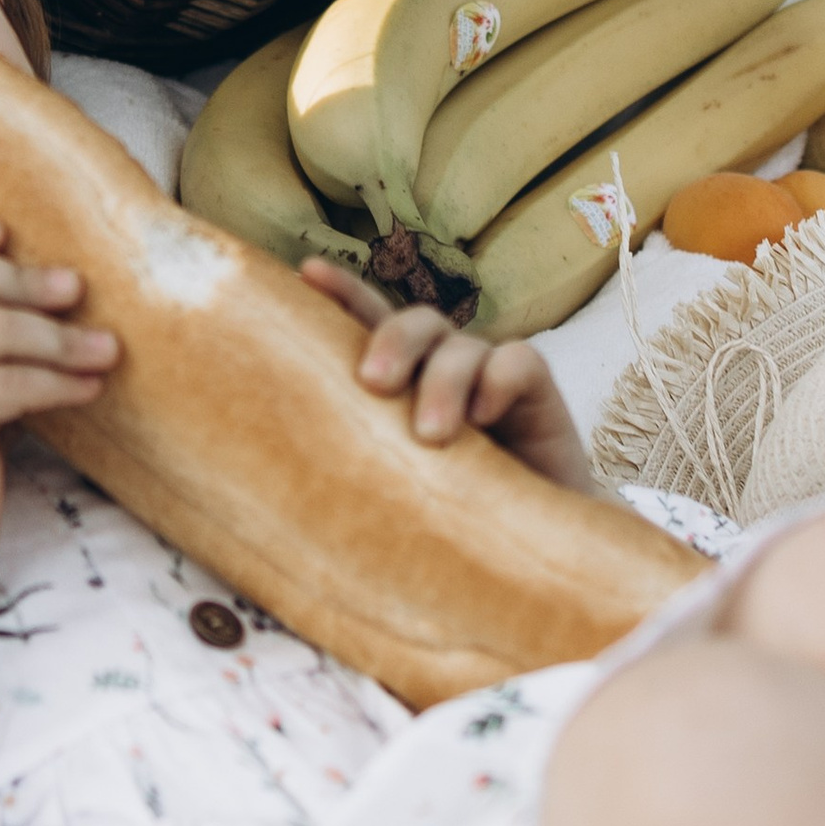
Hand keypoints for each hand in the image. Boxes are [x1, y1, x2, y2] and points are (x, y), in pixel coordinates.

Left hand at [299, 258, 598, 496]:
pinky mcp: (540, 395)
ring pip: (462, 347)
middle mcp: (444, 368)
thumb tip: (284, 468)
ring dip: (443, 382)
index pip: (370, 322)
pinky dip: (498, 380)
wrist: (528, 551)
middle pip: (416, 324)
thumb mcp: (396, 488)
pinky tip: (485, 416)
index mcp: (402, 381)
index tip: (308, 274)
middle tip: (373, 381)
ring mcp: (491, 377)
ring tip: (431, 436)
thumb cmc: (447, 519)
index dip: (343, 293)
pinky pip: (518, 361)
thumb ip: (360, 464)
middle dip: (392, 341)